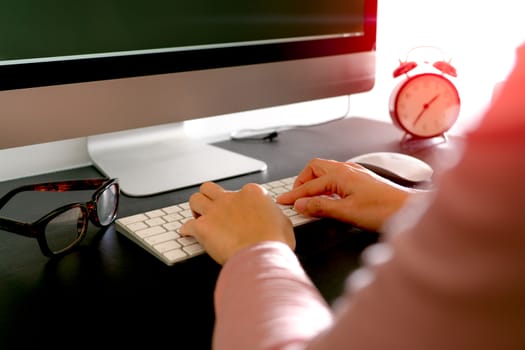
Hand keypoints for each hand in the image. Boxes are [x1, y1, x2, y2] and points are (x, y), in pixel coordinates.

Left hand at [180, 182, 294, 264]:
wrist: (262, 255)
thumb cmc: (275, 242)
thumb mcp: (284, 223)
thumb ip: (274, 216)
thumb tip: (273, 218)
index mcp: (252, 194)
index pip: (241, 190)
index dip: (239, 202)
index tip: (239, 212)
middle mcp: (231, 198)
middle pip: (211, 188)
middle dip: (209, 197)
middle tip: (212, 209)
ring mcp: (215, 211)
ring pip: (195, 199)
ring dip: (196, 208)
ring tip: (198, 218)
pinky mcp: (203, 227)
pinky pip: (187, 225)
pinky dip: (187, 230)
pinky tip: (187, 233)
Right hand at [276, 158, 412, 231]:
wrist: (409, 209)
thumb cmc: (384, 209)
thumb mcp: (347, 212)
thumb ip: (321, 207)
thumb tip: (302, 205)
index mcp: (341, 174)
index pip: (310, 184)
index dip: (295, 195)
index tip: (283, 201)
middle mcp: (347, 169)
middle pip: (315, 168)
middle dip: (302, 181)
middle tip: (295, 196)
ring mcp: (355, 174)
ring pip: (326, 172)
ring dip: (313, 182)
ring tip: (307, 197)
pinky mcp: (361, 180)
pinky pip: (335, 178)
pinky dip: (325, 186)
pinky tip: (327, 197)